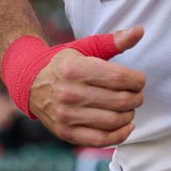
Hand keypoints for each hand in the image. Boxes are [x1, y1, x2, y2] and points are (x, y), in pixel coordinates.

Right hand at [28, 26, 146, 145]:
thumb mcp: (86, 46)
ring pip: (113, 121)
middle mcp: (70, 93)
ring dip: (129, 115)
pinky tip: (127, 125)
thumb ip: (114, 40)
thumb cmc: (65, 63)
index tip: (139, 80)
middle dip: (136, 98)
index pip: (119, 78)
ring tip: (129, 108)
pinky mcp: (65, 132)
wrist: (31, 82)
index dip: (137, 81)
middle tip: (137, 95)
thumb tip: (140, 31)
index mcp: (76, 69)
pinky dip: (120, 135)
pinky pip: (100, 140)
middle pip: (119, 101)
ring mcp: (66, 115)